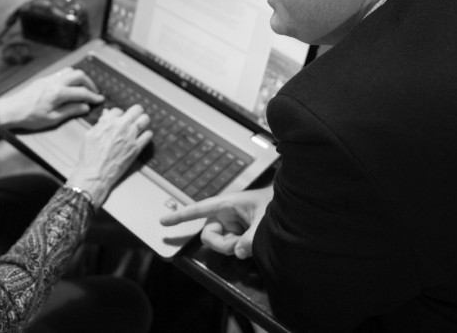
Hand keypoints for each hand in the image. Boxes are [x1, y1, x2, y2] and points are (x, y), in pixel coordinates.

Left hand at [0, 67, 102, 130]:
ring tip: (83, 88)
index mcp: (58, 93)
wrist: (11, 110)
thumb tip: (85, 107)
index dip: (93, 96)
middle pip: (79, 75)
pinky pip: (61, 73)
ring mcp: (49, 79)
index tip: (100, 100)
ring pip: (70, 71)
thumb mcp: (52, 119)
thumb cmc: (29, 117)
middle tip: (94, 93)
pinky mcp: (43, 79)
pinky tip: (70, 85)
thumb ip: (70, 111)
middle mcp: (55, 82)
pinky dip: (70, 77)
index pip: (82, 92)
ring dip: (80, 78)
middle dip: (90, 83)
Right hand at [68, 105, 151, 205]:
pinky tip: (142, 138)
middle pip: (137, 109)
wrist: (95, 174)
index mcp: (108, 122)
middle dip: (135, 112)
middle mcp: (121, 127)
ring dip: (143, 121)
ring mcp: (130, 137)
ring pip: (145, 119)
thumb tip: (106, 114)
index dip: (118, 115)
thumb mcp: (90, 135)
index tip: (118, 120)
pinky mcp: (136, 148)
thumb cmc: (90, 157)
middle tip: (133, 118)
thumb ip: (101, 123)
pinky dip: (146, 135)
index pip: (119, 110)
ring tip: (139, 126)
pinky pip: (148, 135)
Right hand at [159, 187, 273, 258]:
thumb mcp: (264, 220)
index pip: (199, 209)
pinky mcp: (241, 234)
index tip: (163, 222)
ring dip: (232, 247)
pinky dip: (240, 249)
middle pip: (209, 234)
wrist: (294, 207)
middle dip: (221, 244)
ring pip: (221, 243)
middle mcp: (227, 215)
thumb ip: (251, 238)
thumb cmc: (276, 204)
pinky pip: (232, 246)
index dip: (180, 216)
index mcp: (228, 204)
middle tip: (238, 247)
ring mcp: (234, 226)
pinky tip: (253, 245)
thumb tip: (239, 252)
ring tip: (251, 243)